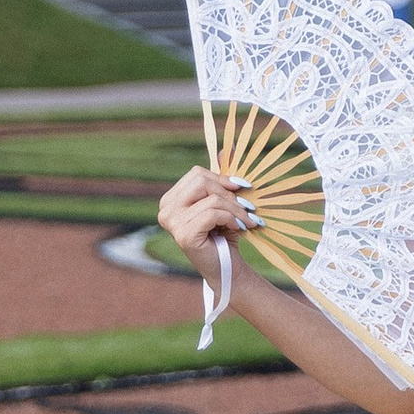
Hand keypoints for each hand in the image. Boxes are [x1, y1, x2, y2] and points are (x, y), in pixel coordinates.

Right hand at [157, 165, 253, 283]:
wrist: (228, 267)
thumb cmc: (224, 233)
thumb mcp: (224, 201)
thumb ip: (222, 175)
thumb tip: (230, 147)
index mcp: (171, 200)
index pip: (197, 174)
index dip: (222, 179)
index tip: (243, 188)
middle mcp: (165, 210)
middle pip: (202, 182)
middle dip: (230, 194)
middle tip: (248, 208)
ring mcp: (172, 223)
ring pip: (211, 198)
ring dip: (236, 210)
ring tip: (247, 221)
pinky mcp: (184, 235)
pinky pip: (213, 213)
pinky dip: (232, 219)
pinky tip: (239, 228)